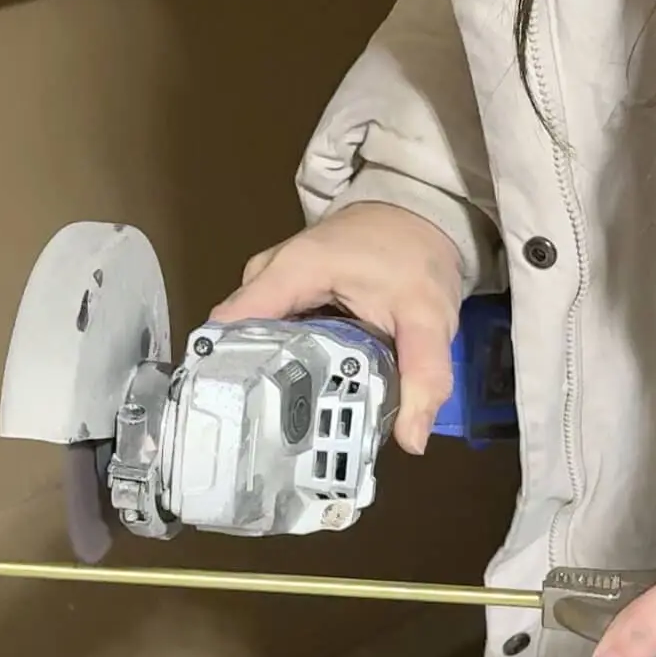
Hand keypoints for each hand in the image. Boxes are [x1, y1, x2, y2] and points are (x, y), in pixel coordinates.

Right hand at [211, 202, 462, 454]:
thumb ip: (423, 375)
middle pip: (238, 341)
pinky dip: (283, 365)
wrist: (421, 215)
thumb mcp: (429, 317)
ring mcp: (274, 284)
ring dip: (267, 380)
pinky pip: (271, 335)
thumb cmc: (418, 255)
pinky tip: (297, 399)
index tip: (238, 422)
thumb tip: (411, 440)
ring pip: (254, 342)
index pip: (231, 327)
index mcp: (292, 271)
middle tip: (268, 442)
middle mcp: (269, 275)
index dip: (227, 375)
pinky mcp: (285, 295)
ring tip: (280, 430)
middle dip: (251, 390)